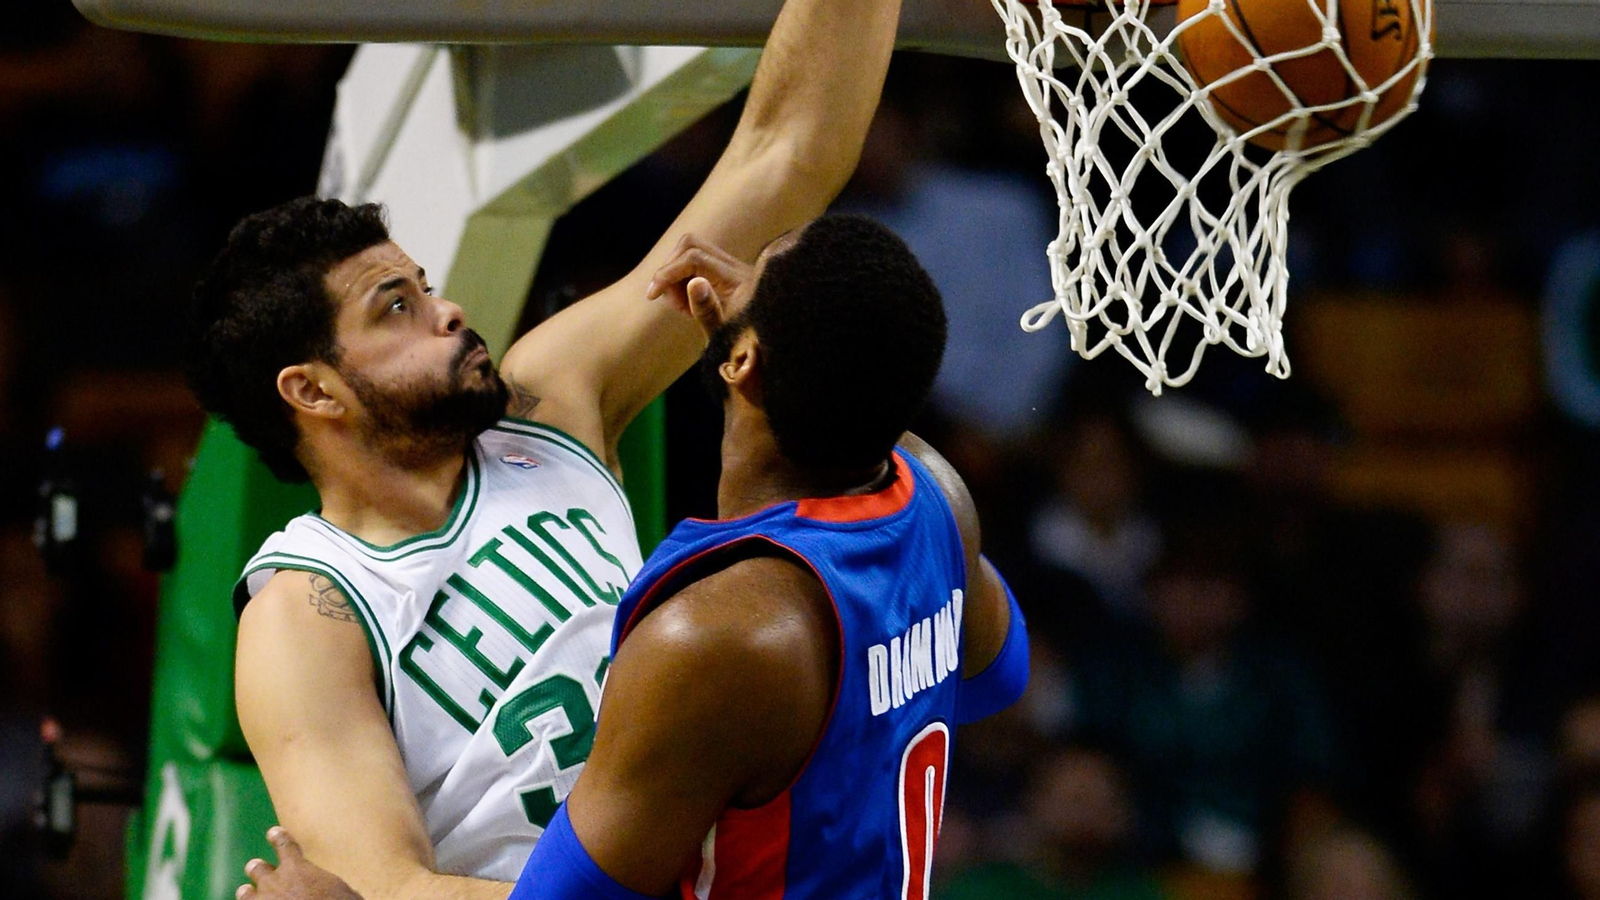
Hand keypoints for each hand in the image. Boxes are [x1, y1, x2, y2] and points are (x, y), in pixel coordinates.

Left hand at [237, 827, 362, 899]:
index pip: (283, 844)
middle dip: (258, 869)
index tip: (273, 832)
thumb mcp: (338, 887)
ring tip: (247, 892)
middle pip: (256, 868)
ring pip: (245, 894)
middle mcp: (274, 882)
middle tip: (256, 868)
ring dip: (248, 893)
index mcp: (296, 868)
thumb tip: (330, 886)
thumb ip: (326, 882)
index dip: (277, 837)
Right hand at [645, 233, 751, 337]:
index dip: (668, 273)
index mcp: (739, 281)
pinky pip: (698, 265)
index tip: (652, 295)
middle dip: (671, 270)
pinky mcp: (728, 276)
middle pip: (692, 246)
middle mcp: (737, 269)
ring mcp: (733, 270)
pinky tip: (689, 306)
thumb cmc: (744, 347)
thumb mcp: (724, 335)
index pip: (695, 259)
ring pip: (693, 252)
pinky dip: (684, 280)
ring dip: (676, 276)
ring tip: (682, 307)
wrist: (762, 349)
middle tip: (670, 301)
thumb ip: (708, 311)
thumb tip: (694, 282)